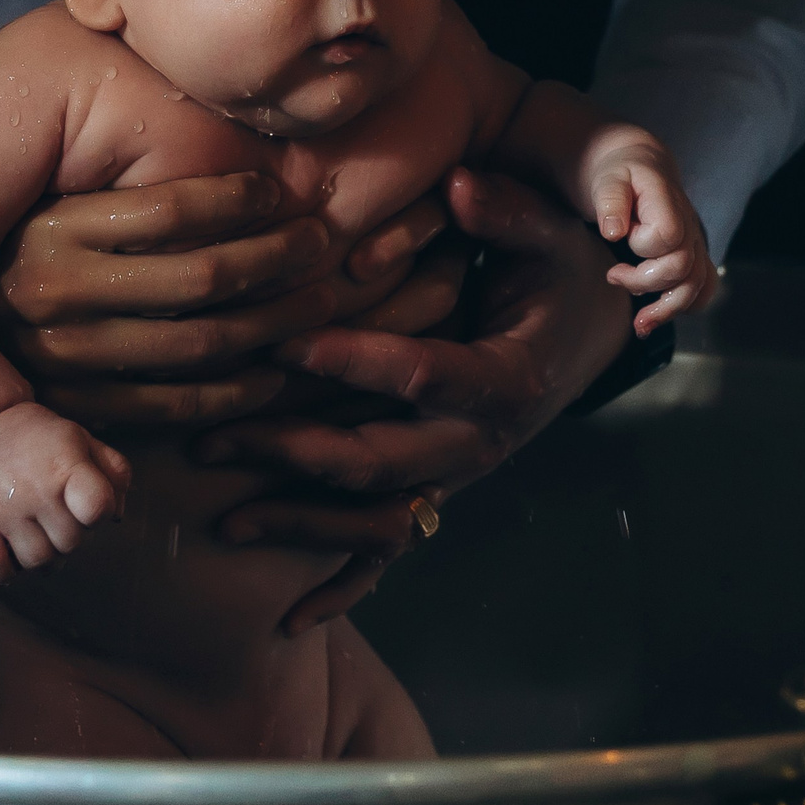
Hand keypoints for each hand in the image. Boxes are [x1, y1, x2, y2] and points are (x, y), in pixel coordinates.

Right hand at [0, 174, 454, 428]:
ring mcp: (65, 360)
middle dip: (279, 261)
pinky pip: (177, 403)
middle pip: (201, 280)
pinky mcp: (78, 406)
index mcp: (50, 228)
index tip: (286, 193)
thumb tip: (224, 144)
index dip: (244, 201)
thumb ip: (123, 168)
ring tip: (321, 298)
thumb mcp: (53, 191)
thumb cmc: (18, 239)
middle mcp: (53, 295)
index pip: (172, 211)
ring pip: (200, 344)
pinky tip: (275, 366)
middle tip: (326, 243)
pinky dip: (237, 389)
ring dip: (275, 324)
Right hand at [0, 401, 133, 581]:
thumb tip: (116, 516)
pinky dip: (6, 571)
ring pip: (38, 562)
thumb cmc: (44, 441)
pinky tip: (12, 551)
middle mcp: (35, 490)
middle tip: (58, 517)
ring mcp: (3, 510)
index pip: (97, 508)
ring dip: (43, 556)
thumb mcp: (86, 441)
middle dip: (71, 536)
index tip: (88, 506)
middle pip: (71, 543)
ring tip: (38, 534)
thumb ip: (115, 473)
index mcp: (65, 466)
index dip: (100, 514)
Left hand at [200, 168, 633, 631]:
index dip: (354, 359)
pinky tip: (287, 621)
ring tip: (223, 522)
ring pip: (372, 519)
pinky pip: (389, 553)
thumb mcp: (553, 234)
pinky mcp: (438, 493)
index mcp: (503, 378)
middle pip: (379, 461)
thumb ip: (506, 210)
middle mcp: (477, 442)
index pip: (419, 374)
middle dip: (293, 454)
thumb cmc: (563, 274)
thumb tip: (456, 183)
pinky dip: (343, 590)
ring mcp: (455, 477)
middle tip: (214, 439)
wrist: (590, 336)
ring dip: (298, 525)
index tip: (286, 341)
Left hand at [589, 139, 712, 334]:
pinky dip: (682, 308)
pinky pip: (701, 289)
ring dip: (668, 310)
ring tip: (639, 324)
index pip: (670, 237)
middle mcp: (689, 226)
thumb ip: (610, 200)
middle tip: (613, 276)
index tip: (617, 239)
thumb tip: (613, 232)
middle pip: (685, 269)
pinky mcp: (690, 256)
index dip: (644, 246)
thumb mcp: (607, 176)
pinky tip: (657, 317)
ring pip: (698, 287)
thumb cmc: (619, 171)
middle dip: (646, 283)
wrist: (636, 165)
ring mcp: (693, 243)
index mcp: (669, 204)